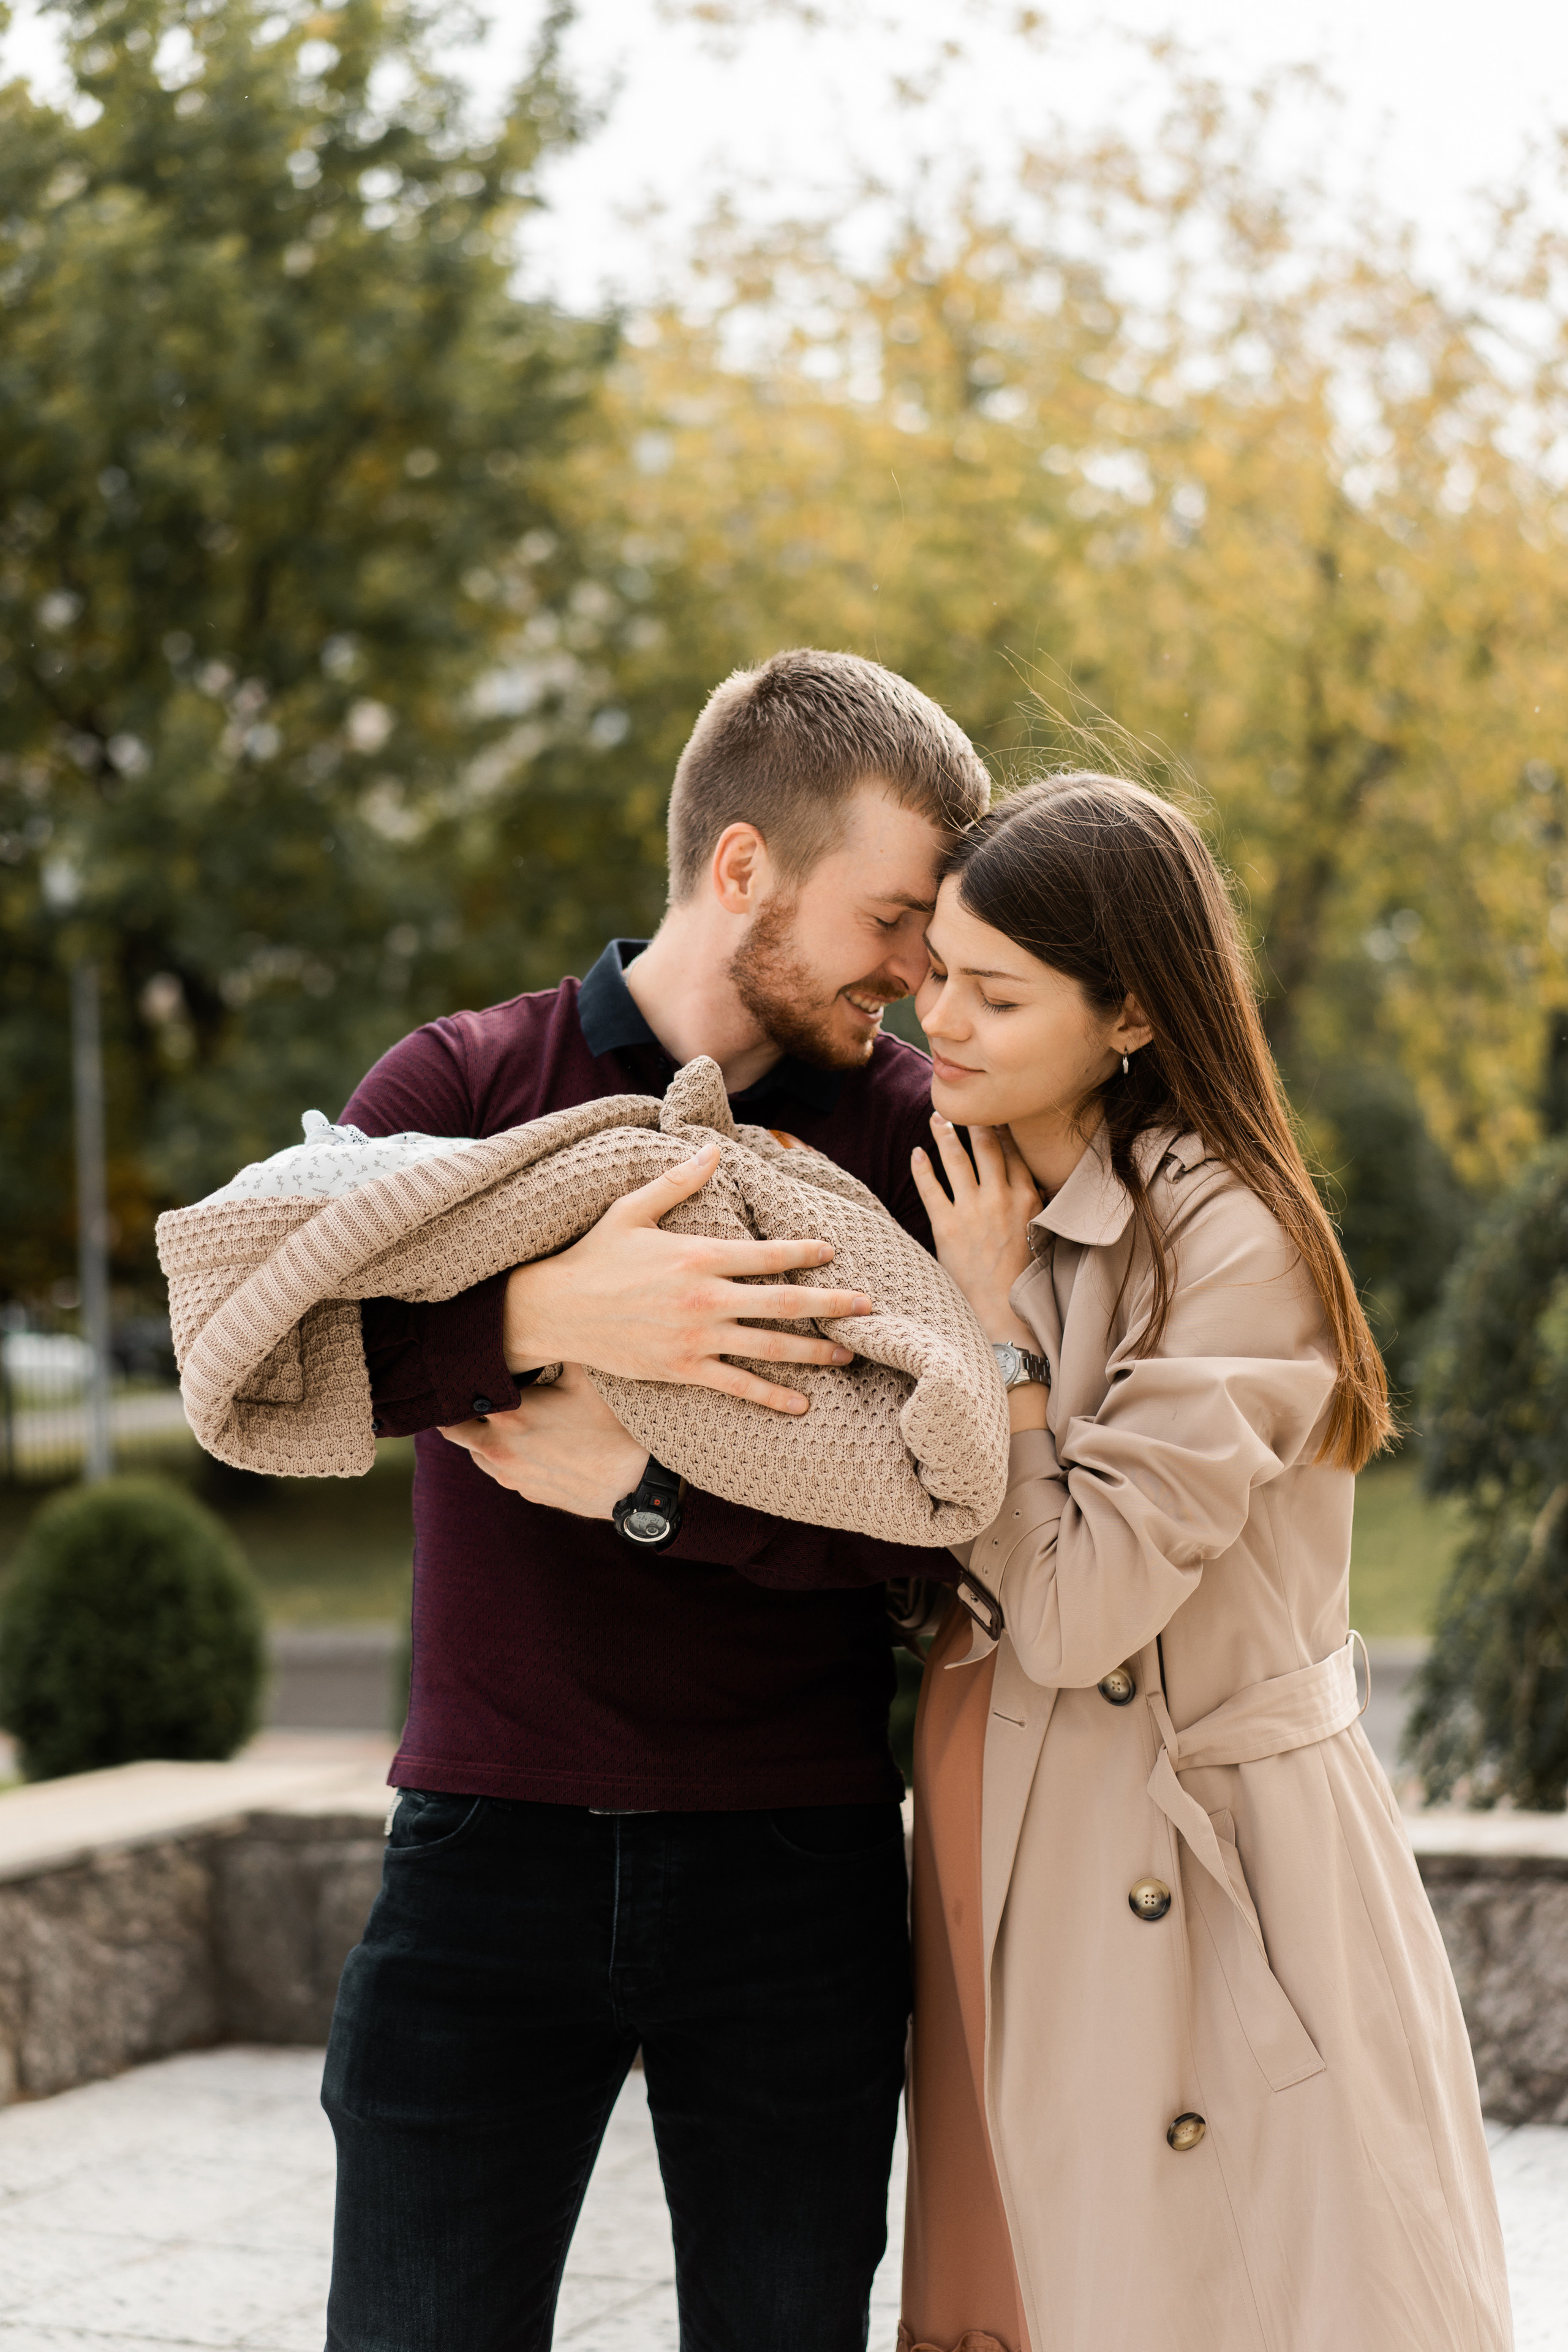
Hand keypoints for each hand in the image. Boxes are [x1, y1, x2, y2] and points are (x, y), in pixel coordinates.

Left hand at [438, 1363, 649, 1520]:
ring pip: (477, 1454)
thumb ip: (557, 1348)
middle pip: (455, 1432)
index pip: (455, 1402)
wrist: (638, 1484)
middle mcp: (499, 1450)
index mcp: (508, 1416)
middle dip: (461, 1414)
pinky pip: (502, 1472)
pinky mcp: (528, 1493)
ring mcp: (512, 1477)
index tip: (466, 1373)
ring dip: (482, 1436)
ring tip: (506, 1418)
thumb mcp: (587, 1377)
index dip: (456, 1386)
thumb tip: (547, 1320)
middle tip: (477, 1395)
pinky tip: (530, 1442)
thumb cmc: (614, 1428)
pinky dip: (505, 1456)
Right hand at [501, 1142, 872, 1415]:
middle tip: (867, 1307)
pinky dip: (772, 1396)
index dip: (803, 1252)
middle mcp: (704, 1299)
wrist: (554, 1311)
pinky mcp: (683, 1369)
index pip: (765, 1254)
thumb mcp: (632, 1209)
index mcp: (697, 1255)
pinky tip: (801, 1403)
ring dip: (813, 1351)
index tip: (832, 1252)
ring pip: (769, 1347)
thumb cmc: (594, 1256)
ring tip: (847, 1353)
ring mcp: (696, 1339)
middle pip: (782, 1302)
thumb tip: (713, 1147)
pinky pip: (737, 1385)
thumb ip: (678, 1180)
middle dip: (829, 1304)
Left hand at [911, 1116, 1042, 1340]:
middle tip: (962, 1105)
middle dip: (973, 1121)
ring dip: (945, 1134)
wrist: (1004, 1308)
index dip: (1001, 1128)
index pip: (1013, 1152)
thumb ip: (1032, 1202)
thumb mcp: (1038, 1231)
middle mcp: (1000, 1197)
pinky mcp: (947, 1226)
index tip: (993, 1113)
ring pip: (956, 1159)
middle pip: (985, 1146)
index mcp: (1026, 1197)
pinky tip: (916, 1153)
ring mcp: (972, 1210)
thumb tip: (1031, 1181)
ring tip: (936, 1118)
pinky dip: (922, 1167)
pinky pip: (930, 1188)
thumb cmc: (1022, 1274)